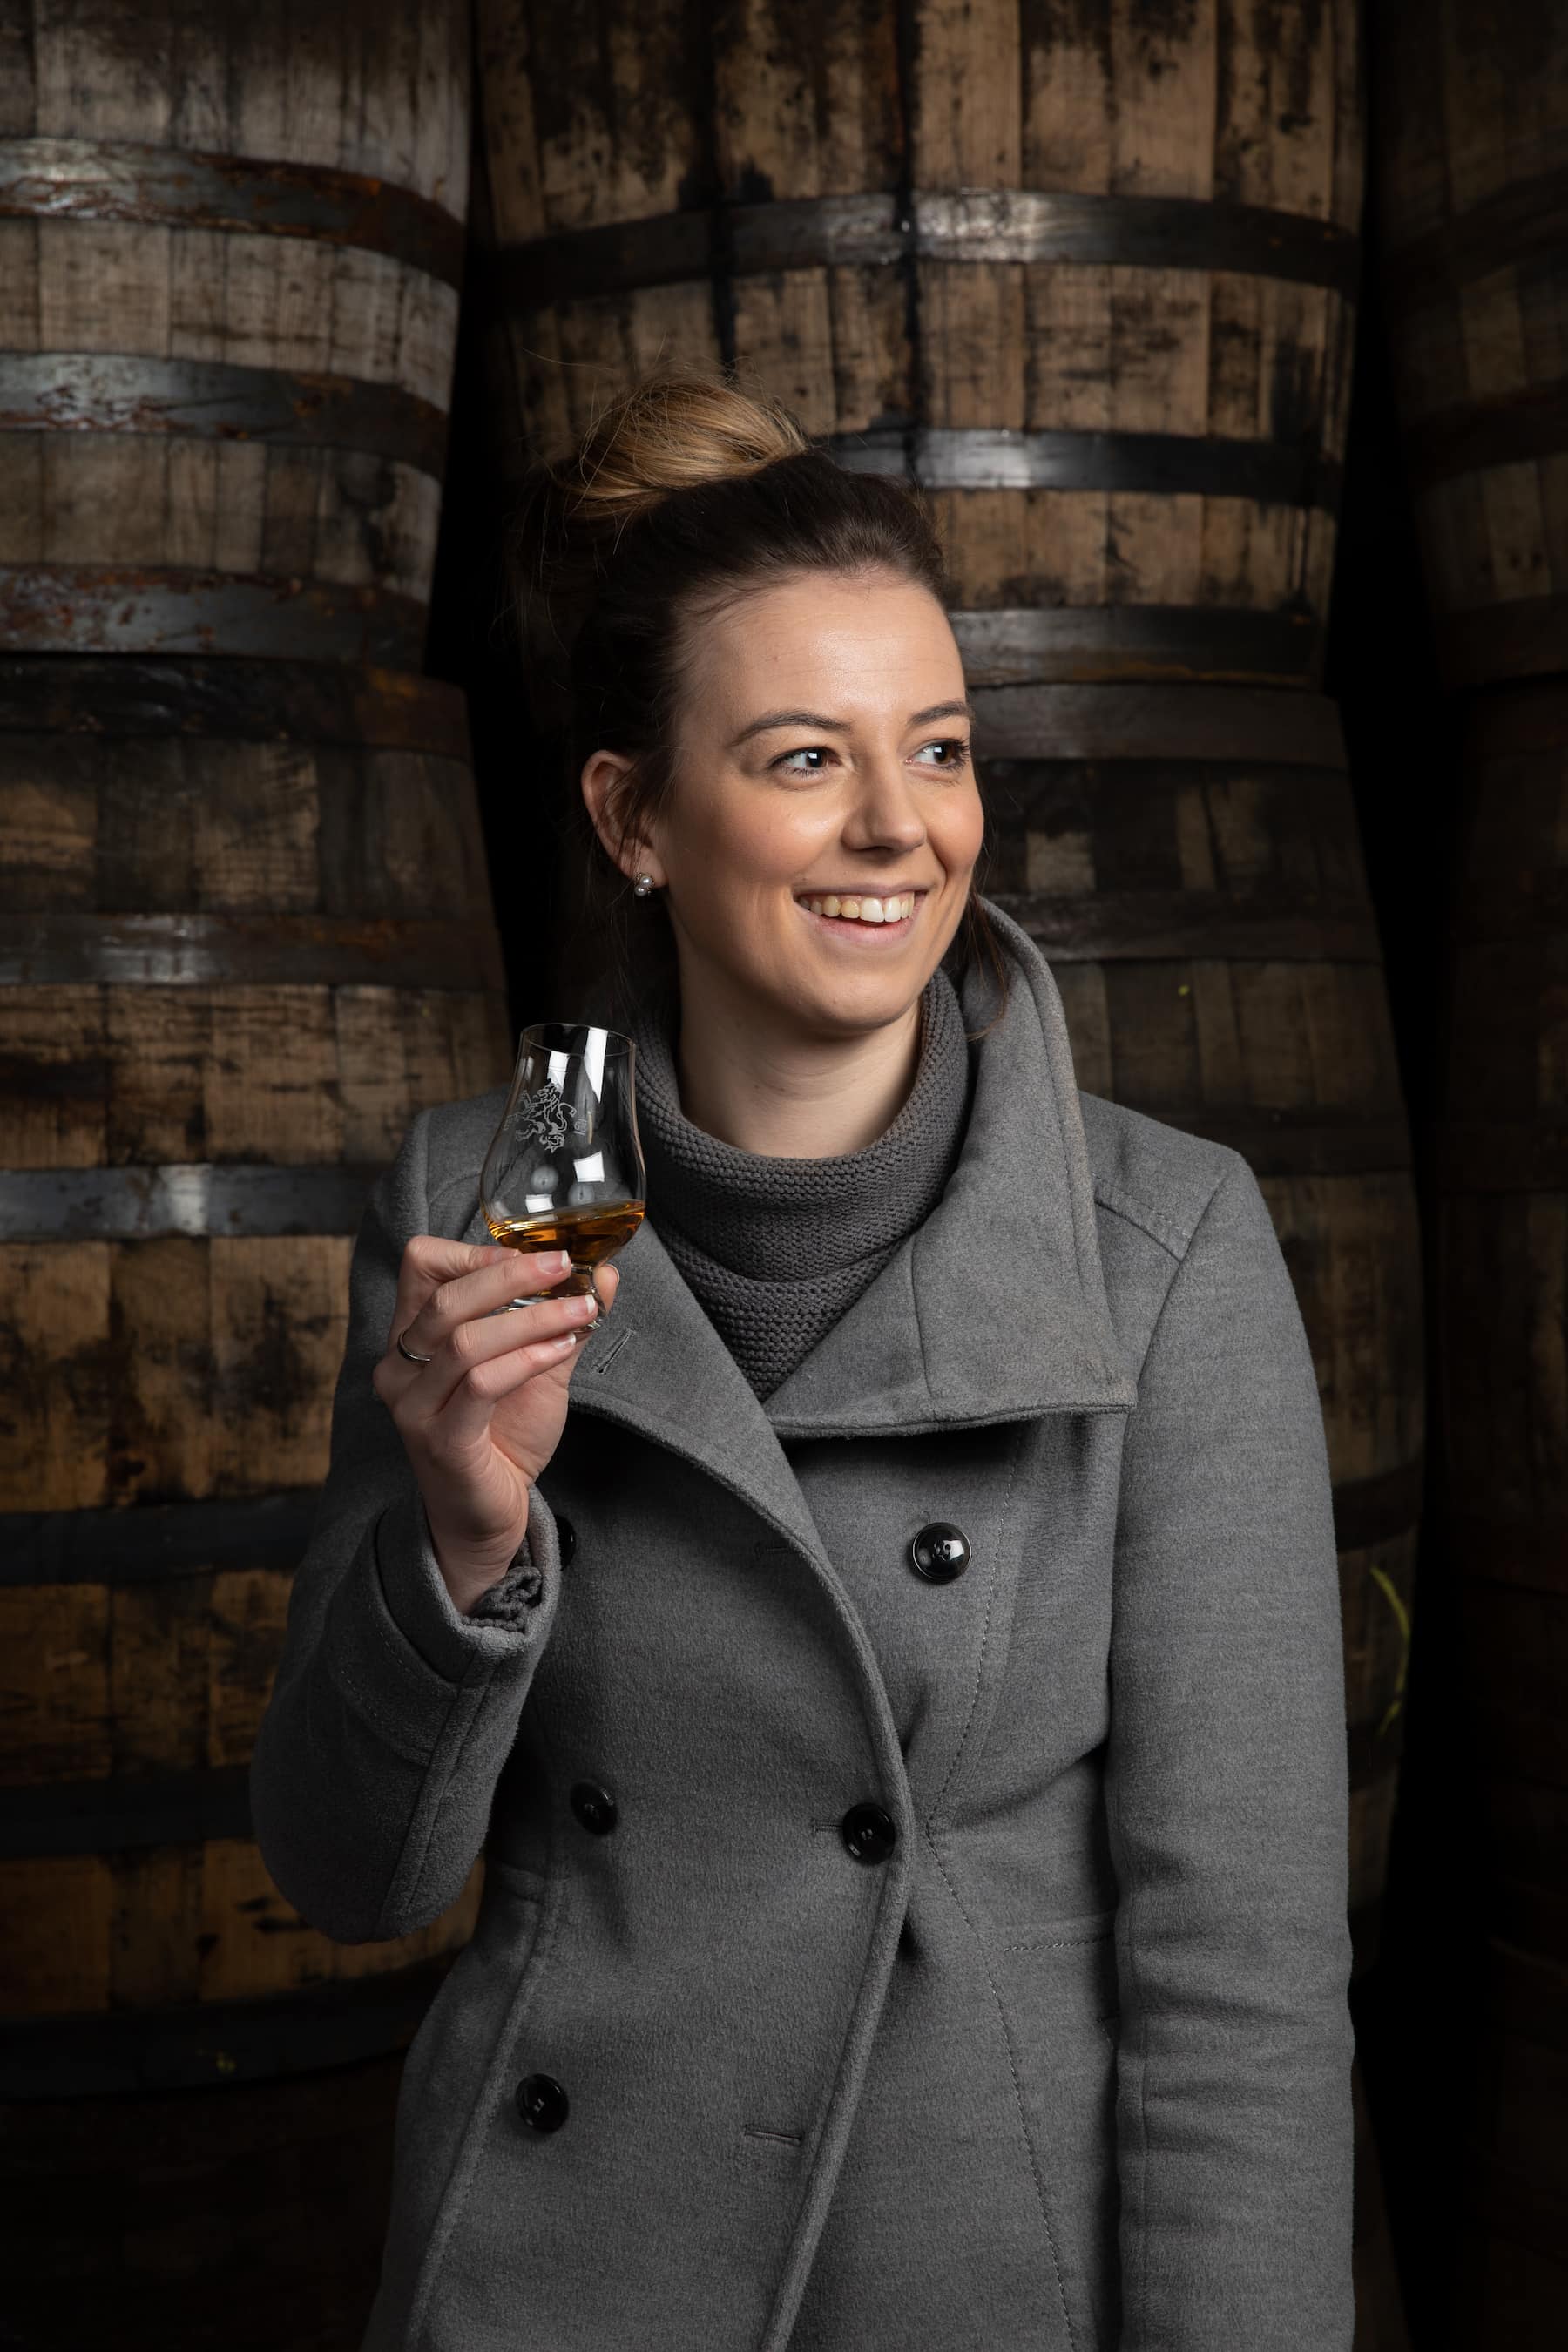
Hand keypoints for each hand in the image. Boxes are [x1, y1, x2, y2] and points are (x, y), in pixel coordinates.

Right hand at [370, 1240, 620, 1613]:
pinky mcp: (440, 1440)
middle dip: (512, 1273)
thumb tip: (604, 1272)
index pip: (421, 1264)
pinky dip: (527, 1359)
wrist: (489, 1516)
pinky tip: (562, 1349)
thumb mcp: (537, 1366)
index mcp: (413, 1337)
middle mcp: (400, 1367)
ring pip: (465, 1340)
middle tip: (566, 1264)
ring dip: (533, 1318)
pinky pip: (480, 1385)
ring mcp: (413, 1406)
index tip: (535, 1253)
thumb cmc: (504, 1436)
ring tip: (582, 1311)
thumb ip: (562, 1320)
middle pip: (444, 1297)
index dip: (476, 1249)